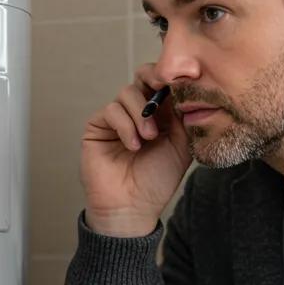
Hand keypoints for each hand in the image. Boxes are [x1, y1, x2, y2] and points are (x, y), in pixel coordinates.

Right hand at [81, 63, 191, 236]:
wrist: (132, 207)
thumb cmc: (156, 182)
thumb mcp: (181, 146)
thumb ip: (183, 118)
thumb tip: (185, 90)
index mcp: (160, 114)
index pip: (163, 84)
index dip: (171, 79)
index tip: (181, 85)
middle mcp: (137, 112)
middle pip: (143, 77)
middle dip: (154, 82)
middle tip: (163, 93)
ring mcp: (117, 118)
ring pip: (127, 92)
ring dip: (141, 113)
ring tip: (148, 138)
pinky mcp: (98, 125)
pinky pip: (112, 110)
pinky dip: (125, 125)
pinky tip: (133, 145)